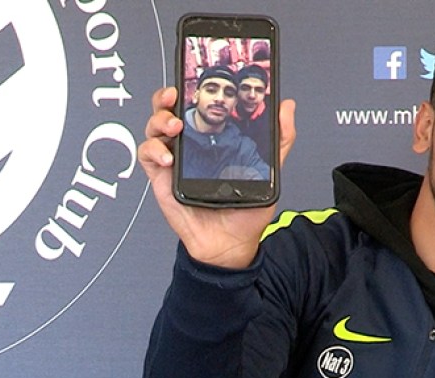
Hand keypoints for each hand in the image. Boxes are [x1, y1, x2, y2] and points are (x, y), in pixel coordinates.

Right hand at [137, 87, 295, 267]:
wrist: (231, 243)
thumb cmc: (245, 209)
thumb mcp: (268, 170)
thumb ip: (279, 139)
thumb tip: (286, 107)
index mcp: (212, 139)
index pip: (197, 106)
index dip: (190, 88)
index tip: (194, 77)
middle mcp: (190, 147)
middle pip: (168, 110)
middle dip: (165, 97)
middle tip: (174, 96)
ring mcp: (174, 161)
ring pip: (154, 128)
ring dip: (159, 120)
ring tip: (175, 126)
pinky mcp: (162, 179)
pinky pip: (147, 156)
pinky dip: (153, 150)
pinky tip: (168, 157)